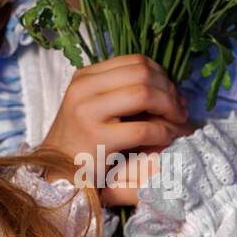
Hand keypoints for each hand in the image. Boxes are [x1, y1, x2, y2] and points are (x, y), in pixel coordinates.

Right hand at [41, 55, 193, 205]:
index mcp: (85, 77)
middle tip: (179, 110)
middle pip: (142, 74)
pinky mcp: (97, 139)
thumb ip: (120, 91)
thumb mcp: (94, 107)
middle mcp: (83, 89)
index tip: (172, 94)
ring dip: (169, 108)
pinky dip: (162, 132)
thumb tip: (164, 83)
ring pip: (144, 94)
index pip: (135, 61)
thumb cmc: (82, 142)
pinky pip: (143, 129)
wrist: (56, 175)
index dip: (161, 75)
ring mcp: (87, 113)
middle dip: (169, 90)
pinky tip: (166, 139)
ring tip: (176, 122)